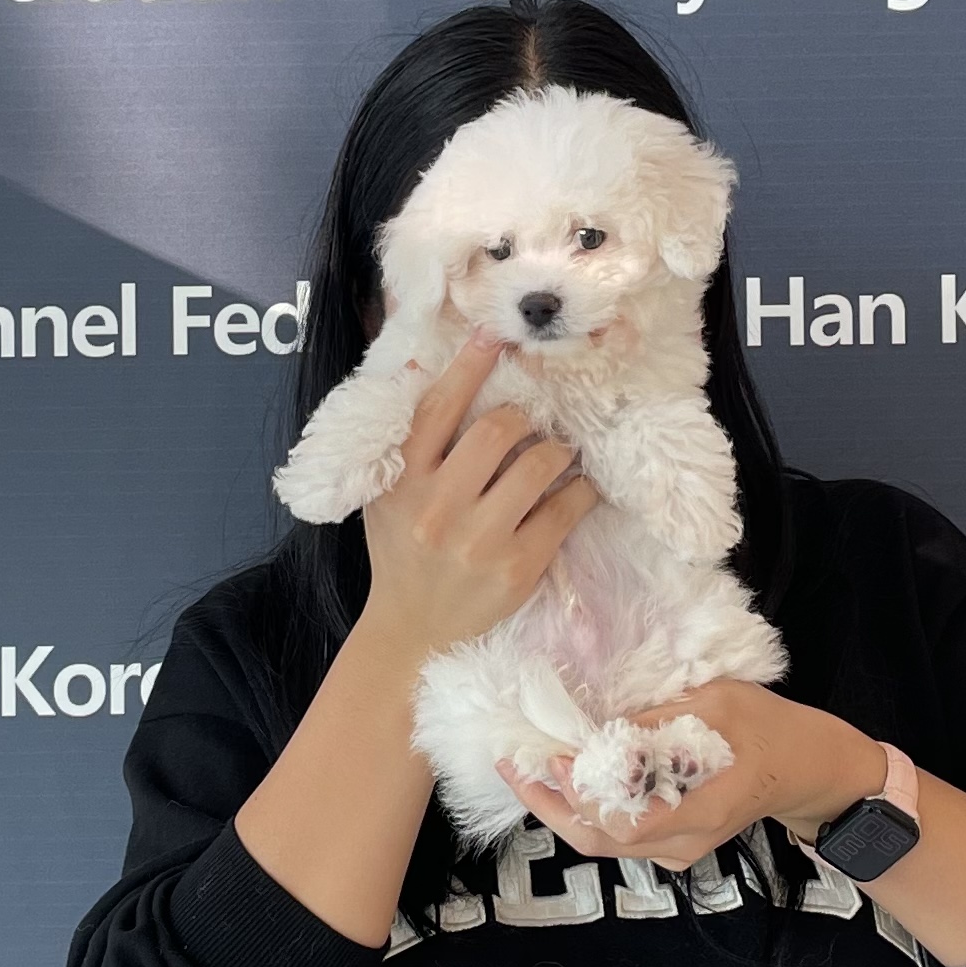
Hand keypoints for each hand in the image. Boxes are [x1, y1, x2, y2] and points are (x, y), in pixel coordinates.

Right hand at [351, 332, 598, 674]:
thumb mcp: (385, 494)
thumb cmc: (401, 551)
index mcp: (403, 480)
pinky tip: (577, 489)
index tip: (495, 336)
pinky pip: (565, 510)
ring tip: (557, 455)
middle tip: (531, 425)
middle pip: (498, 430)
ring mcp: (480, 540)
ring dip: (556, 451)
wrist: (410, 630)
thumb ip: (406, 440)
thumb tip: (429, 367)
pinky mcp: (517, 569)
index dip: (470, 366)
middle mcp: (439, 507)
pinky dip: (579, 492)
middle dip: (523, 419)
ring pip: (538, 464)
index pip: (439, 408)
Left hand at [498, 681, 885, 871]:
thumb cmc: (769, 728)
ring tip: (523, 768)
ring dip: (558, 806)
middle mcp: (682, 843)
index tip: (556, 756)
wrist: (806, 770)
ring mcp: (675, 851)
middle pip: (598, 840)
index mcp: (700, 811)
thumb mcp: (718, 704)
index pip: (624, 822)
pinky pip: (615, 835)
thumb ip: (659, 720)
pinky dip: (582, 809)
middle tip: (512, 764)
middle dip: (548, 803)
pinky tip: (561, 779)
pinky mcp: (669, 844)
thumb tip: (599, 725)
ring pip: (601, 842)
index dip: (583, 795)